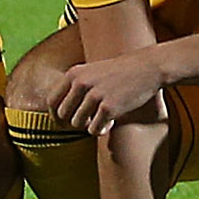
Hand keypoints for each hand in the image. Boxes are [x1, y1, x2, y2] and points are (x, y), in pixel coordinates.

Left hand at [49, 51, 171, 135]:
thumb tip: (58, 113)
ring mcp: (95, 95)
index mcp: (74, 73)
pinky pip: (94, 129)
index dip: (55, 115)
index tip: (62, 123)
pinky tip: (110, 123)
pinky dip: (101, 130)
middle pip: (63, 115)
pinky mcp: (109, 108)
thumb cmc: (119, 72)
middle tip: (88, 120)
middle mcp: (81, 83)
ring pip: (78, 124)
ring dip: (89, 125)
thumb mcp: (92, 72)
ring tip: (101, 118)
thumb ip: (75, 86)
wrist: (147, 68)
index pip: (52, 101)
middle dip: (73, 122)